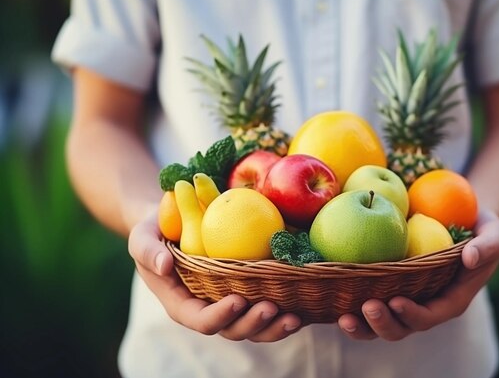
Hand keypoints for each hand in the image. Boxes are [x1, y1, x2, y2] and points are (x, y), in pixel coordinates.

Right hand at [127, 211, 301, 341]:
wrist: (177, 219)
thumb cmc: (157, 229)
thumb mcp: (142, 235)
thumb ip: (146, 250)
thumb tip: (163, 265)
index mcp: (182, 303)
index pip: (201, 320)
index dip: (219, 316)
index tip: (237, 299)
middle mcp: (209, 308)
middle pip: (233, 329)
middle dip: (253, 324)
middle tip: (272, 307)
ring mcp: (231, 302)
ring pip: (255, 326)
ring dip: (275, 326)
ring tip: (295, 317)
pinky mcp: (250, 291)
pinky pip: (269, 307)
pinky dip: (287, 309)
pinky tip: (306, 305)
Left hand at [337, 209, 498, 339]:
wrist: (459, 219)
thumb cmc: (479, 227)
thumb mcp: (495, 231)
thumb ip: (490, 244)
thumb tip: (471, 256)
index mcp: (450, 299)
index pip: (430, 315)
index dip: (413, 314)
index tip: (397, 301)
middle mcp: (423, 305)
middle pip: (401, 327)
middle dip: (382, 324)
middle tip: (366, 307)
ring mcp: (402, 298)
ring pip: (378, 323)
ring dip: (361, 325)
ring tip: (343, 316)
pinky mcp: (383, 287)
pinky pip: (363, 302)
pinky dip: (346, 304)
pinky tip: (328, 297)